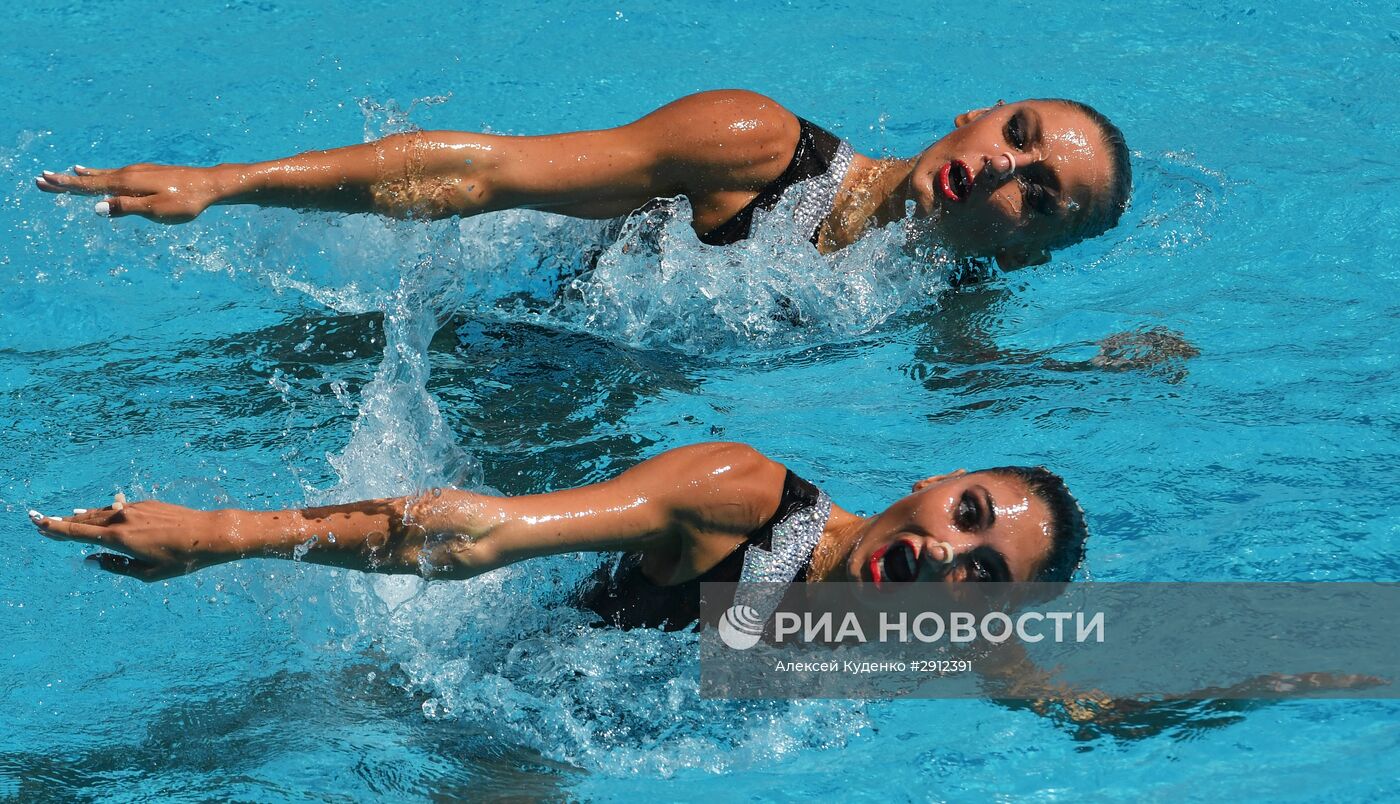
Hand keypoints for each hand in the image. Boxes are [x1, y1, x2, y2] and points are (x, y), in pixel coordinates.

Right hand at [30, 496, 234, 580]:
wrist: (209, 534)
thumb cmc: (180, 560)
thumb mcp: (146, 573)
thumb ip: (115, 566)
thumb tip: (92, 560)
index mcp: (118, 538)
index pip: (77, 533)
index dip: (56, 530)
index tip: (38, 525)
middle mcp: (122, 518)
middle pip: (85, 520)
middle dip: (64, 522)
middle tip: (45, 522)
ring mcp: (134, 509)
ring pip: (101, 512)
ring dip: (83, 516)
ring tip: (68, 518)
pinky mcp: (146, 504)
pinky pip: (118, 508)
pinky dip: (104, 512)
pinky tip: (98, 513)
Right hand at [35, 163, 231, 222]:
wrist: (209, 185)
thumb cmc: (185, 201)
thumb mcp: (157, 210)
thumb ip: (127, 208)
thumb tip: (97, 208)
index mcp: (127, 183)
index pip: (89, 186)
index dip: (65, 185)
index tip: (42, 181)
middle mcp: (128, 174)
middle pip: (91, 179)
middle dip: (67, 180)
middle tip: (41, 178)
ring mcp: (138, 172)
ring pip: (103, 175)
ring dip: (83, 176)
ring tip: (67, 173)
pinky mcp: (147, 173)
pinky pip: (115, 174)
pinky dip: (100, 174)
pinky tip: (98, 172)